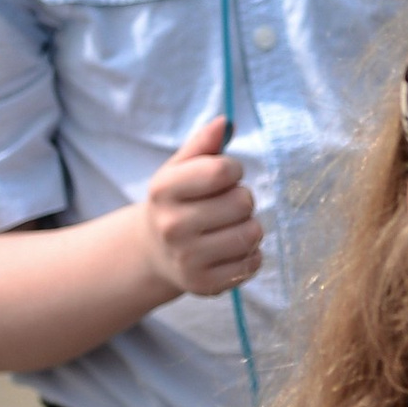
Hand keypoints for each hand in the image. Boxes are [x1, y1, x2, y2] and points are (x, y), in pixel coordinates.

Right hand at [143, 115, 262, 298]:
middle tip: (225, 205)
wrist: (154, 251)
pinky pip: (253, 262)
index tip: (223, 176)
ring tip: (230, 226)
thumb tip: (225, 122)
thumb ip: (204, 143)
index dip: (233, 169)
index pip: (222, 170)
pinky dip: (250, 254)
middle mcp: (171, 226)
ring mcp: (187, 259)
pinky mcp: (204, 284)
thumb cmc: (177, 200)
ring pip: (252, 233)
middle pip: (243, 202)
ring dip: (250, 226)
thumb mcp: (180, 168)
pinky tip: (230, 249)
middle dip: (242, 198)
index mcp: (163, 190)